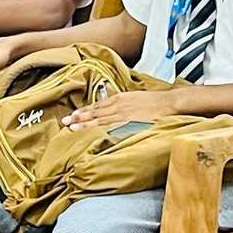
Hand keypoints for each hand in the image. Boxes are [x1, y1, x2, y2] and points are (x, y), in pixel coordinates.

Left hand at [65, 84, 185, 130]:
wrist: (169, 102)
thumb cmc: (155, 102)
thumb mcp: (136, 98)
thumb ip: (124, 104)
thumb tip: (116, 110)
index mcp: (119, 98)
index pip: (97, 105)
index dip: (83, 111)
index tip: (72, 115)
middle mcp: (118, 105)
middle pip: (94, 112)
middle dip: (78, 117)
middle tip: (64, 122)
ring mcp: (123, 114)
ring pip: (99, 119)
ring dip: (84, 124)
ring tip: (71, 128)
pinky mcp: (129, 121)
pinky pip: (111, 126)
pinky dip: (99, 129)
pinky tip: (90, 133)